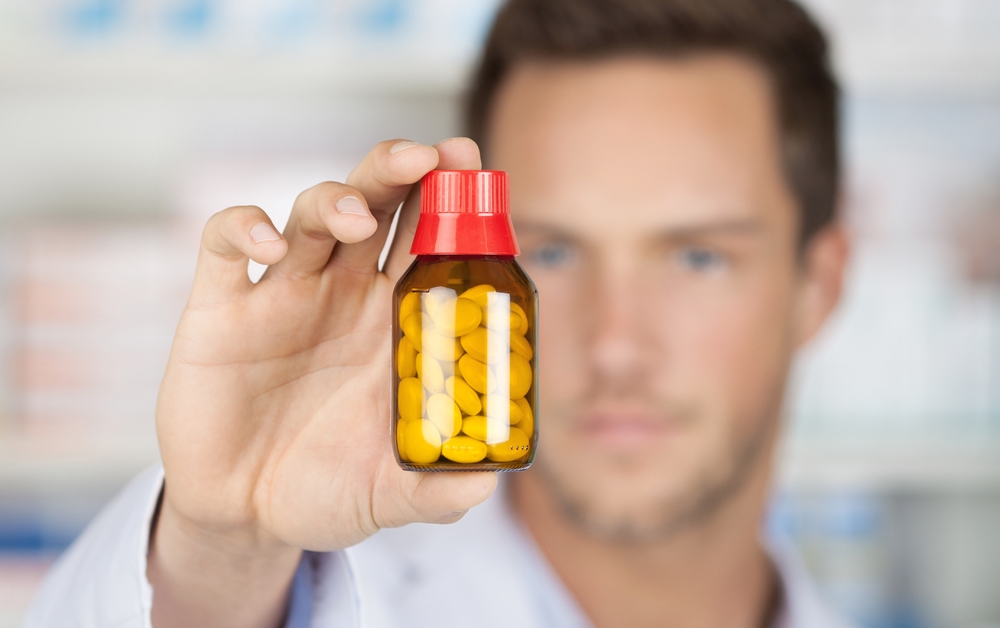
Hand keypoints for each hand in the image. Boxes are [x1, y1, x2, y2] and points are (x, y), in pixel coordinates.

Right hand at [148, 138, 495, 626]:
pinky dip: (244, 227)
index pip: (431, 241)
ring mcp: (284, 293)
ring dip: (337, 198)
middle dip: (403, 170)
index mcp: (394, 319)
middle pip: (379, 204)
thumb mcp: (389, 493)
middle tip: (431, 156)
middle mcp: (344, 292)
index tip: (478, 172)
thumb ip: (436, 491)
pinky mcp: (221, 307)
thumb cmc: (327, 488)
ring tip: (356, 218)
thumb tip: (485, 482)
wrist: (244, 513)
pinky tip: (269, 244)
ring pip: (312, 210)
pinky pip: (225, 241)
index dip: (454, 203)